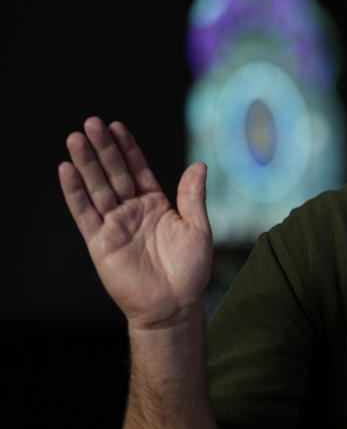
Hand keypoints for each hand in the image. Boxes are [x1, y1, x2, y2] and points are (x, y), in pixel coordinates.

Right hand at [59, 117, 212, 330]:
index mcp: (156, 204)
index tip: (117, 126)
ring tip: (75, 138)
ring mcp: (115, 225)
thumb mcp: (198, 228)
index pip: (138, 169)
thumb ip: (193, 196)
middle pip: (114, 173)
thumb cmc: (190, 270)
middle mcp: (132, 211)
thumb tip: (199, 165)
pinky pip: (84, 213)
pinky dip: (75, 192)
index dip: (128, 148)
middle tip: (91, 122)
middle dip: (103, 148)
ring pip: (97, 188)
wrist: (174, 305)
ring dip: (86, 163)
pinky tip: (66, 170)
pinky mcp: (100, 242)